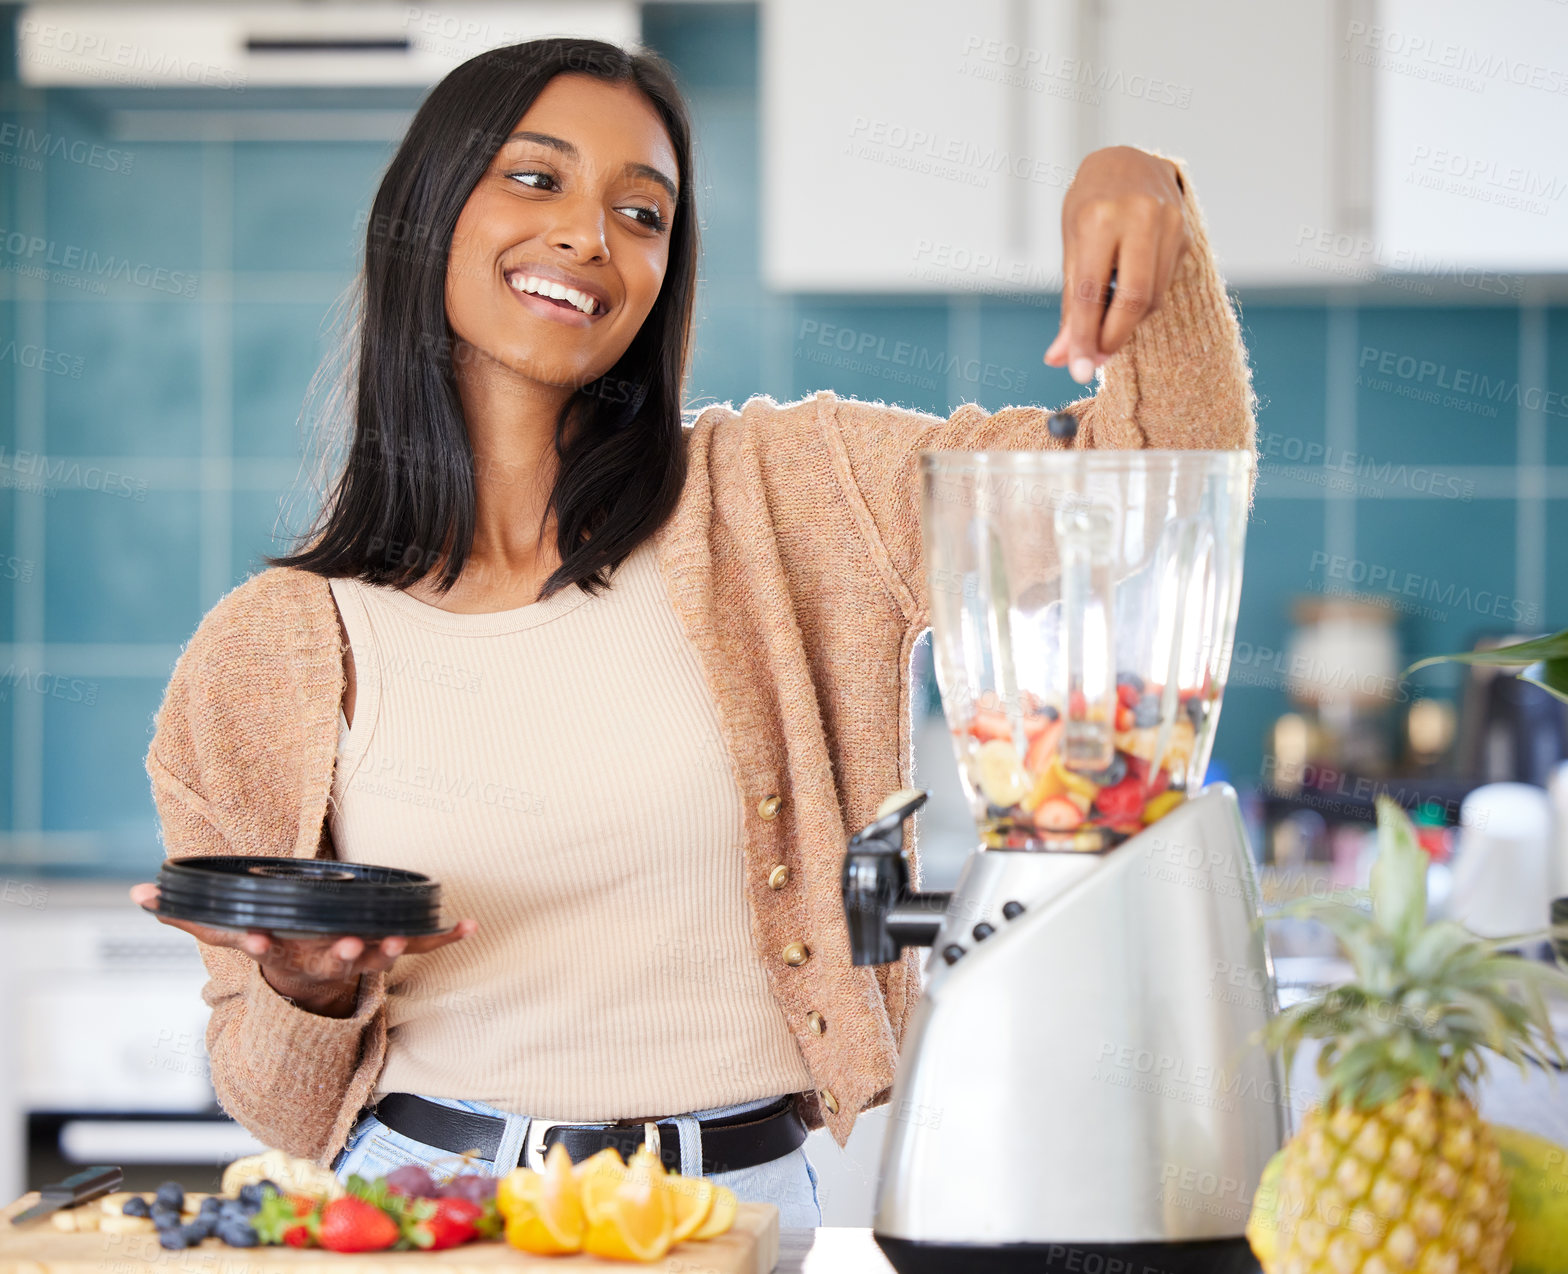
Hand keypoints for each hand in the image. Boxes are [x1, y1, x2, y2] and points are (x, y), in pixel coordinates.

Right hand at [128, 882, 478, 1016]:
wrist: (314, 993)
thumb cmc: (277, 950)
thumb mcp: (230, 935)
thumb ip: (189, 915)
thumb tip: (138, 894)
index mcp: (282, 954)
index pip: (266, 949)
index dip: (260, 945)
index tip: (257, 939)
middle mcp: (320, 961)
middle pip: (332, 960)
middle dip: (342, 953)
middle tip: (351, 945)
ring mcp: (358, 961)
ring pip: (377, 957)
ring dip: (391, 948)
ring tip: (403, 939)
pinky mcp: (388, 952)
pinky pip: (420, 947)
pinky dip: (445, 937)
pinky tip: (470, 925)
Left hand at [1045, 146, 1190, 383]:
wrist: (1129, 162)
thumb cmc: (1090, 206)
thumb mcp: (1072, 246)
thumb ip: (1070, 304)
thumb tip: (1060, 359)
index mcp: (1099, 218)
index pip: (1090, 291)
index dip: (1084, 337)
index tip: (1078, 370)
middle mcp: (1139, 216)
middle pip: (1134, 299)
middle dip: (1113, 338)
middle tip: (1096, 361)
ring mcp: (1169, 223)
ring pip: (1153, 298)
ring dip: (1127, 324)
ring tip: (1106, 326)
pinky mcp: (1186, 234)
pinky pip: (1164, 285)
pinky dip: (1143, 304)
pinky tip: (1127, 298)